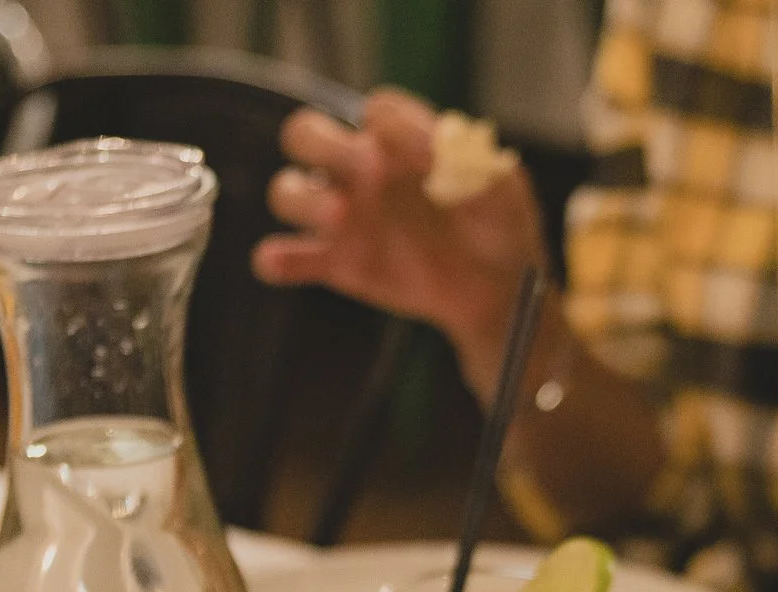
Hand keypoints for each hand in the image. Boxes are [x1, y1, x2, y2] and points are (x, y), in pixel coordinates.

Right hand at [252, 88, 546, 397]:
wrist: (494, 294)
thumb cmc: (499, 230)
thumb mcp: (500, 190)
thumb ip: (469, 162)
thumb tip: (437, 137)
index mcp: (402, 141)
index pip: (379, 110)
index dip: (393, 125)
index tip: (422, 156)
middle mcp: (362, 170)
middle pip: (307, 133)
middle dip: (321, 144)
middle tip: (358, 172)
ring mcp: (343, 216)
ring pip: (287, 190)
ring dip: (302, 198)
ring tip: (339, 219)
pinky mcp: (334, 263)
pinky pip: (284, 255)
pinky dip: (277, 258)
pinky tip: (288, 263)